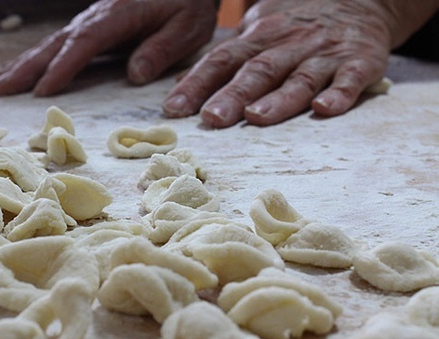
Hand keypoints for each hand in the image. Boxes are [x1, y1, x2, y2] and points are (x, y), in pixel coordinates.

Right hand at [0, 0, 217, 95]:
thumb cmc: (188, 3)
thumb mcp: (188, 27)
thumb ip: (162, 49)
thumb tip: (135, 74)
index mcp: (119, 16)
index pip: (85, 43)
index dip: (63, 66)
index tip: (43, 90)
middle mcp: (97, 17)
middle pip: (57, 42)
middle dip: (28, 67)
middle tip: (0, 88)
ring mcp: (91, 20)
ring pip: (51, 42)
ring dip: (24, 63)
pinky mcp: (92, 26)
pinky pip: (59, 43)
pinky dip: (38, 57)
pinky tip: (21, 69)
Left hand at [163, 0, 438, 127]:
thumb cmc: (297, 23)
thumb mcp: (257, 30)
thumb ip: (225, 58)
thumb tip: (181, 84)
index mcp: (260, 37)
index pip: (222, 59)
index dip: (197, 83)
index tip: (174, 108)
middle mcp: (289, 43)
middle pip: (257, 70)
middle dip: (233, 95)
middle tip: (212, 118)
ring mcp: (325, 53)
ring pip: (299, 77)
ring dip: (278, 99)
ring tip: (257, 117)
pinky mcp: (361, 62)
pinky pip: (350, 79)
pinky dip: (339, 93)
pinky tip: (325, 108)